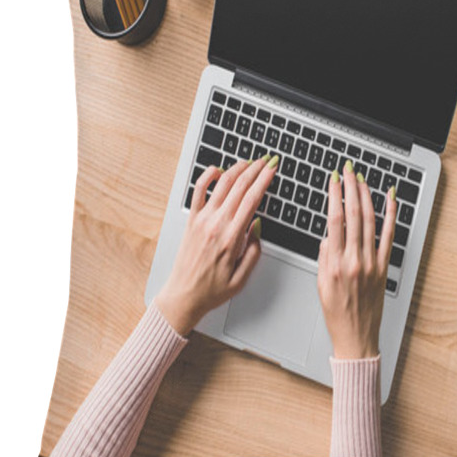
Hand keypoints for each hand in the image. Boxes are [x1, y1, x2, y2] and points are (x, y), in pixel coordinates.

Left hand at [155, 155, 278, 335]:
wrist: (183, 295)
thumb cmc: (211, 290)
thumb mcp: (242, 278)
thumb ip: (253, 251)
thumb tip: (257, 227)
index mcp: (231, 238)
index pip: (252, 200)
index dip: (264, 180)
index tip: (272, 169)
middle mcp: (216, 224)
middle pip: (239, 187)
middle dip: (256, 169)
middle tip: (266, 160)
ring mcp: (202, 220)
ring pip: (221, 184)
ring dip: (237, 169)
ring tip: (249, 162)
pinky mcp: (191, 220)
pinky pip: (197, 191)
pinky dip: (207, 176)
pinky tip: (217, 169)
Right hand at [317, 160, 397, 358]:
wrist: (356, 337)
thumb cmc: (336, 314)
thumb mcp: (320, 284)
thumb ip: (324, 256)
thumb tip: (328, 234)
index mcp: (333, 263)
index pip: (333, 220)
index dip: (334, 195)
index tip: (334, 180)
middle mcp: (353, 260)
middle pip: (353, 215)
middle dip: (351, 188)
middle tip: (349, 171)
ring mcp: (371, 263)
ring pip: (370, 221)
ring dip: (367, 197)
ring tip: (363, 180)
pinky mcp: (384, 268)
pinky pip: (389, 237)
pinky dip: (391, 216)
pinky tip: (391, 200)